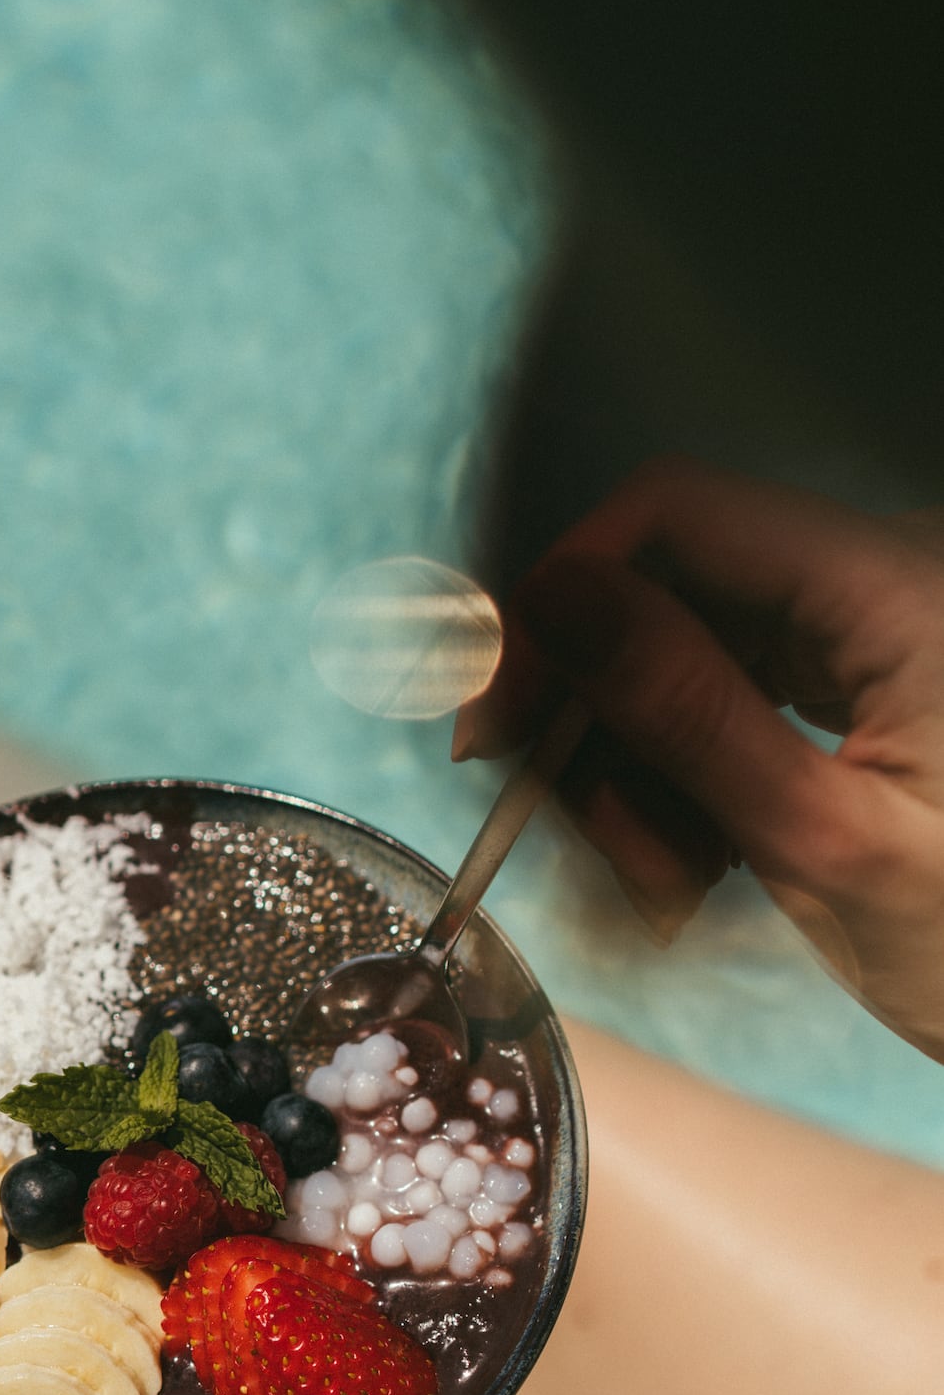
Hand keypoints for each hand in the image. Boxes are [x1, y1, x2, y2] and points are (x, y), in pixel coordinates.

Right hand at [455, 457, 943, 1060]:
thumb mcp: (826, 845)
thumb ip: (687, 712)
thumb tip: (551, 597)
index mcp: (896, 586)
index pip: (675, 513)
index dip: (561, 596)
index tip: (499, 719)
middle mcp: (881, 579)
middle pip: (667, 584)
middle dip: (595, 707)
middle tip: (565, 825)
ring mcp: (870, 632)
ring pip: (679, 650)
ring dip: (635, 765)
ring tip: (673, 881)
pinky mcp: (857, 684)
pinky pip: (724, 697)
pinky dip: (683, 777)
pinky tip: (703, 860)